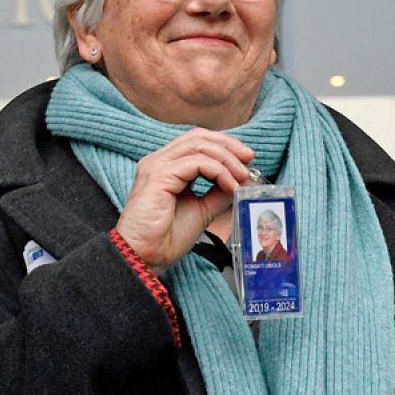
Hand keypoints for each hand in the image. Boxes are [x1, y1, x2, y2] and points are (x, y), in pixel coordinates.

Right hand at [115, 129, 254, 275]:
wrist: (145, 257)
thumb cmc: (165, 237)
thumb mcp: (201, 210)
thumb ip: (218, 192)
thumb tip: (241, 181)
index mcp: (165, 166)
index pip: (196, 141)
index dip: (224, 145)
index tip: (246, 160)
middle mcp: (158, 160)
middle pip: (198, 137)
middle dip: (228, 145)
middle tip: (249, 160)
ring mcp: (156, 165)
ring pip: (199, 146)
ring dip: (226, 159)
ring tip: (242, 176)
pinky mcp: (159, 176)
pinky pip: (197, 163)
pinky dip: (219, 172)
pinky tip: (230, 186)